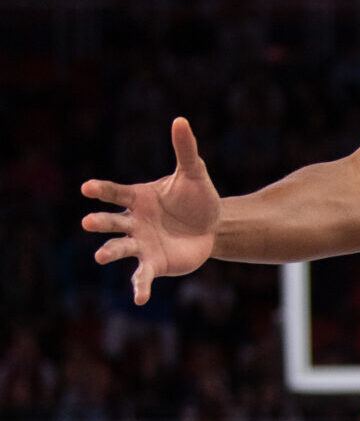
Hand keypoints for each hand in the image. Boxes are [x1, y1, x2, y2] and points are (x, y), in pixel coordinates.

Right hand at [82, 117, 220, 304]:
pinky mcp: (154, 263)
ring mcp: (141, 243)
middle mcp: (133, 221)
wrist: (212, 226)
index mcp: (138, 198)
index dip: (102, 190)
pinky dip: (140, 287)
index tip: (87, 187)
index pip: (115, 193)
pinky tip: (139, 300)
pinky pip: (143, 276)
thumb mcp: (194, 174)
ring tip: (99, 256)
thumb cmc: (196, 197)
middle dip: (101, 222)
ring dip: (109, 251)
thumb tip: (181, 120)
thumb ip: (185, 150)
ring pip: (121, 248)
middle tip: (88, 222)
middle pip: (112, 221)